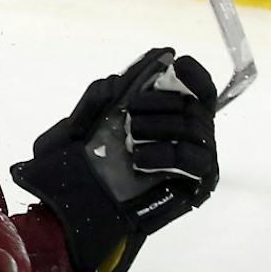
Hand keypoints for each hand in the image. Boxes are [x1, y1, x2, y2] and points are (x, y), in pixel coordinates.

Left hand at [11, 49, 217, 271]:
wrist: (74, 210)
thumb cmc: (75, 170)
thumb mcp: (72, 129)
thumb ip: (93, 101)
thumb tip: (114, 79)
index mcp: (165, 116)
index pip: (198, 88)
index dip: (193, 73)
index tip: (175, 62)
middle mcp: (187, 135)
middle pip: (195, 103)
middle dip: (161, 101)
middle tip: (130, 113)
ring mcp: (194, 160)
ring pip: (198, 127)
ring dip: (161, 125)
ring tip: (131, 137)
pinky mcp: (196, 185)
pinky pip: (194, 160)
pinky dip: (167, 154)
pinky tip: (141, 160)